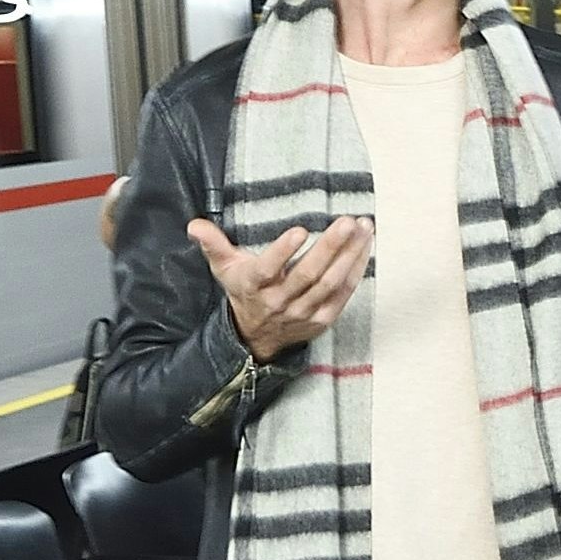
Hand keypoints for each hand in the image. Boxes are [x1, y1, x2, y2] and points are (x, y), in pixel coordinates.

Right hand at [187, 215, 373, 362]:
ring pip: (330, 283)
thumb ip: (213, 244)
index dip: (283, 252)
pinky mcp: (322, 319)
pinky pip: (343, 294)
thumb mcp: (224, 268)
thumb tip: (194, 224)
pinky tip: (366, 247)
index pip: (269, 269)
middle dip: (330, 247)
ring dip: (350, 255)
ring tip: (364, 228)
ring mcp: (303, 313)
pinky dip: (356, 270)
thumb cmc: (244, 292)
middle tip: (348, 222)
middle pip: (308, 275)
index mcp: (254, 285)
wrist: (256, 338)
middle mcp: (279, 301)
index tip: (299, 230)